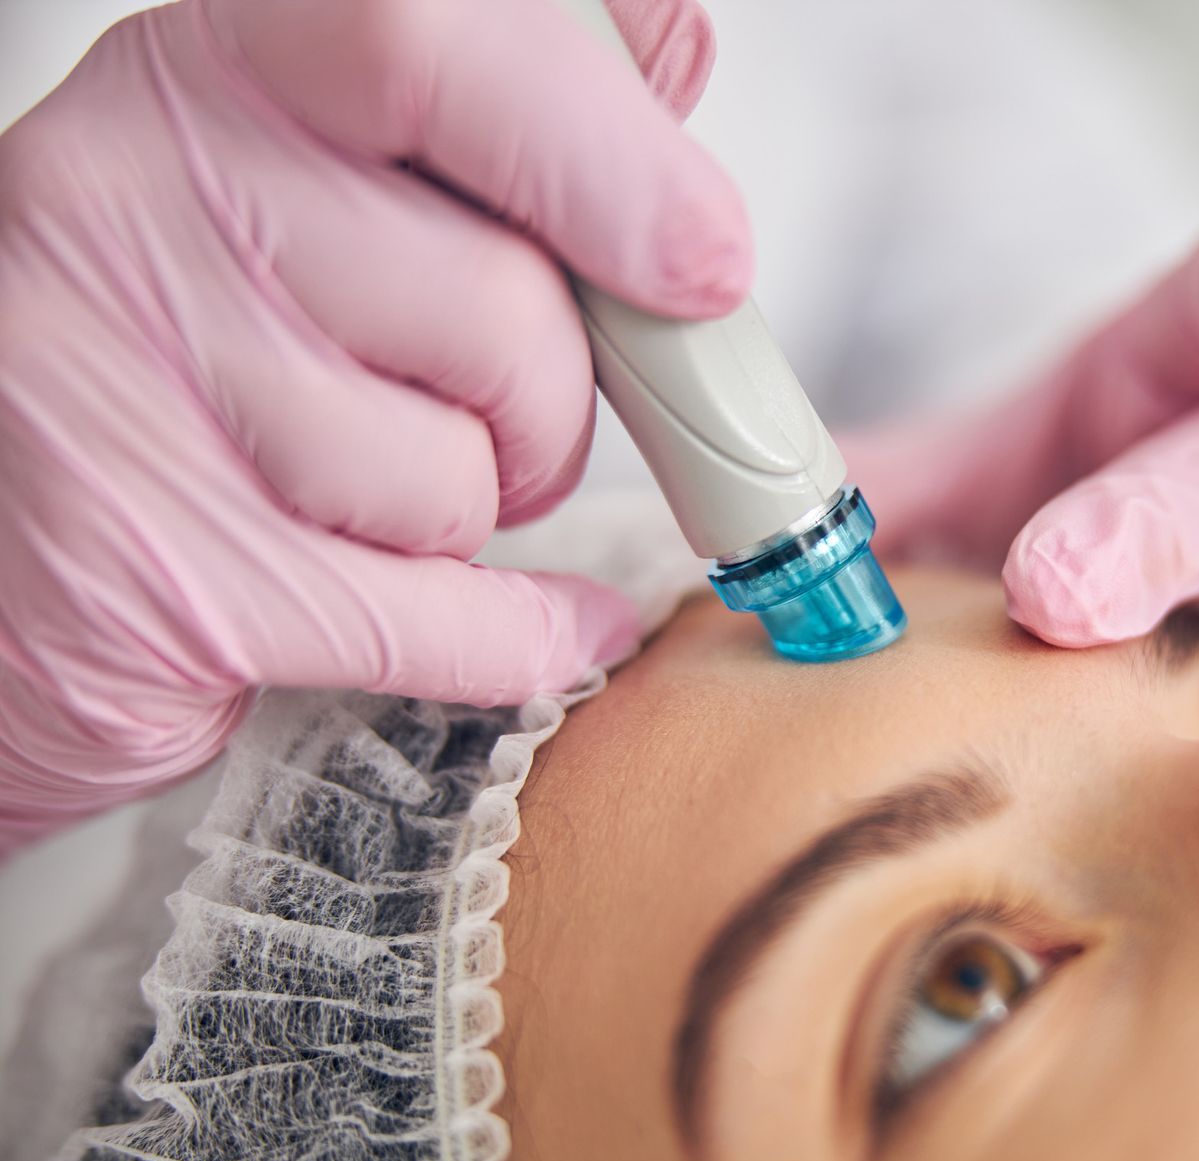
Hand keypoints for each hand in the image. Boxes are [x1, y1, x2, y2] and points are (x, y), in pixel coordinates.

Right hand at [0, 0, 741, 849]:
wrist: (18, 557)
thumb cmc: (211, 356)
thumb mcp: (320, 176)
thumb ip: (496, 117)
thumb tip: (661, 51)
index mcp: (220, 72)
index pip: (426, 44)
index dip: (605, 156)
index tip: (702, 258)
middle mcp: (142, 202)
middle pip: (497, 302)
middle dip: (555, 393)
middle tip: (513, 412)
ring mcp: (129, 391)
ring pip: (464, 472)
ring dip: (484, 508)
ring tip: (392, 494)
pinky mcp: (162, 576)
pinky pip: (449, 620)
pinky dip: (527, 636)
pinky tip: (538, 621)